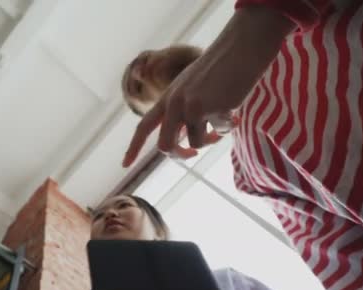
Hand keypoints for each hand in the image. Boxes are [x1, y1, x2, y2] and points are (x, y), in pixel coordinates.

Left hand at [122, 6, 294, 165]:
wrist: (238, 50)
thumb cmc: (216, 70)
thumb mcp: (189, 89)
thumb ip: (182, 112)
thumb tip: (187, 144)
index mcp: (166, 99)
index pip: (144, 126)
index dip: (133, 147)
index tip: (124, 165)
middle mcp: (175, 104)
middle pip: (165, 145)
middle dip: (178, 156)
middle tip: (191, 155)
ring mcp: (192, 107)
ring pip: (197, 143)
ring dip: (211, 137)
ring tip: (222, 121)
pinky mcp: (212, 109)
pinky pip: (220, 132)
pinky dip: (227, 126)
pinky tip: (233, 109)